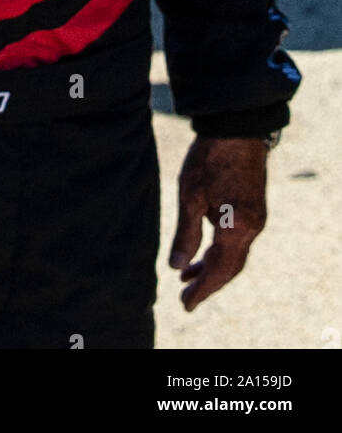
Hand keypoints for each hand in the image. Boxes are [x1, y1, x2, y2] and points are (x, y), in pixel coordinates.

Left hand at [169, 136, 267, 310]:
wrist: (236, 128)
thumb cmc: (209, 158)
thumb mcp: (190, 195)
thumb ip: (186, 234)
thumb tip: (176, 266)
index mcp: (237, 228)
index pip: (220, 270)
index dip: (203, 289)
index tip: (186, 304)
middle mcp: (252, 228)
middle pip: (230, 267)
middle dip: (207, 283)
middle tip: (185, 297)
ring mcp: (256, 218)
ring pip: (234, 254)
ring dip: (212, 267)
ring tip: (185, 275)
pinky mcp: (254, 208)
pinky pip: (238, 240)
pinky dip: (219, 250)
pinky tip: (202, 250)